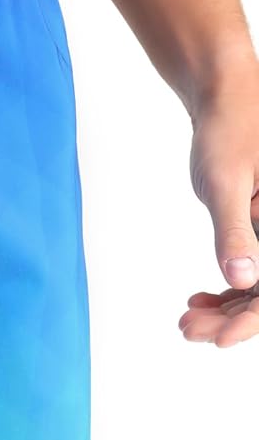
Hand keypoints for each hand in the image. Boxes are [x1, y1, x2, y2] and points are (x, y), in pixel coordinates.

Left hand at [180, 81, 258, 345]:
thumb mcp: (225, 183)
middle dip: (233, 318)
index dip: (253, 321)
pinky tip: (197, 298)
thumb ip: (235, 232)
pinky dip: (228, 289)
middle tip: (187, 329)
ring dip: (228, 308)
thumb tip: (243, 281)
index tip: (218, 340)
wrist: (227, 99)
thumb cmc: (229, 131)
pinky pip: (255, 269)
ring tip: (186, 318)